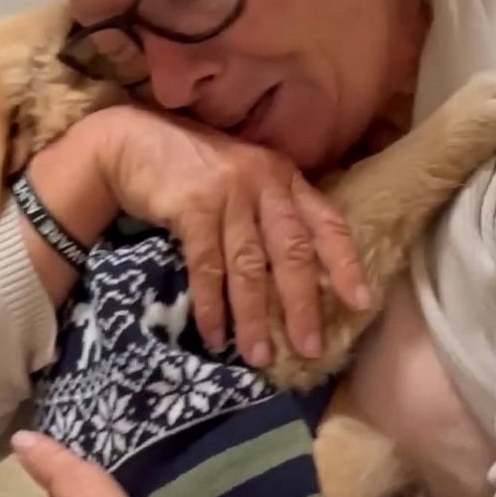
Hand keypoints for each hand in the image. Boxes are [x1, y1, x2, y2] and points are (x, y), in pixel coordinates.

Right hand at [78, 104, 369, 366]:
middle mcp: (263, 182)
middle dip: (301, 304)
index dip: (344, 264)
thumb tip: (303, 278)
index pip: (326, 223)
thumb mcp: (247, 179)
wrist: (135, 140)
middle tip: (308, 348)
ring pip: (248, 266)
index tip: (360, 303)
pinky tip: (215, 335)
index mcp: (285, 178)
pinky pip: (207, 267)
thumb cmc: (196, 168)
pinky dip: (211, 307)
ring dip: (254, 317)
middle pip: (291, 251)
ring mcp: (227, 193)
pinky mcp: (191, 207)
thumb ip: (274, 214)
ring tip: (259, 355)